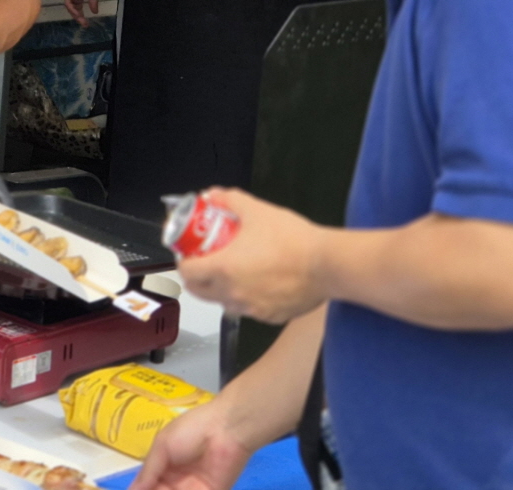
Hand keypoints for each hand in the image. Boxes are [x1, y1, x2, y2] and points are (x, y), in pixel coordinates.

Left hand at [63, 0, 99, 25]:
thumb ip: (93, 3)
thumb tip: (95, 12)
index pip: (78, 9)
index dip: (82, 16)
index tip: (87, 24)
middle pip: (74, 10)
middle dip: (79, 18)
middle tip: (85, 25)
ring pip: (70, 8)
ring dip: (75, 15)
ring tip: (81, 21)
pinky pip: (68, 3)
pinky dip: (72, 9)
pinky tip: (78, 14)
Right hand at [132, 398, 254, 489]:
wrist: (225, 430)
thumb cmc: (190, 430)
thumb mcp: (162, 446)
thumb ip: (148, 471)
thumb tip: (131, 489)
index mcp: (165, 464)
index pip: (149, 483)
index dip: (141, 489)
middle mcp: (177, 479)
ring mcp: (193, 488)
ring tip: (165, 489)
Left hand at [177, 188, 328, 323]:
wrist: (327, 265)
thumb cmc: (290, 238)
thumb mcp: (256, 210)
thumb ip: (229, 200)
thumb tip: (212, 195)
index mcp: (222, 269)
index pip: (187, 273)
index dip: (184, 261)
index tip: (191, 252)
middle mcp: (233, 294)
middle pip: (200, 292)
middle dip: (197, 277)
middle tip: (206, 262)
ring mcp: (252, 309)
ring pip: (224, 303)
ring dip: (220, 290)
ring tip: (232, 272)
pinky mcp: (271, 318)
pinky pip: (249, 310)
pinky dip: (246, 299)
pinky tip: (258, 283)